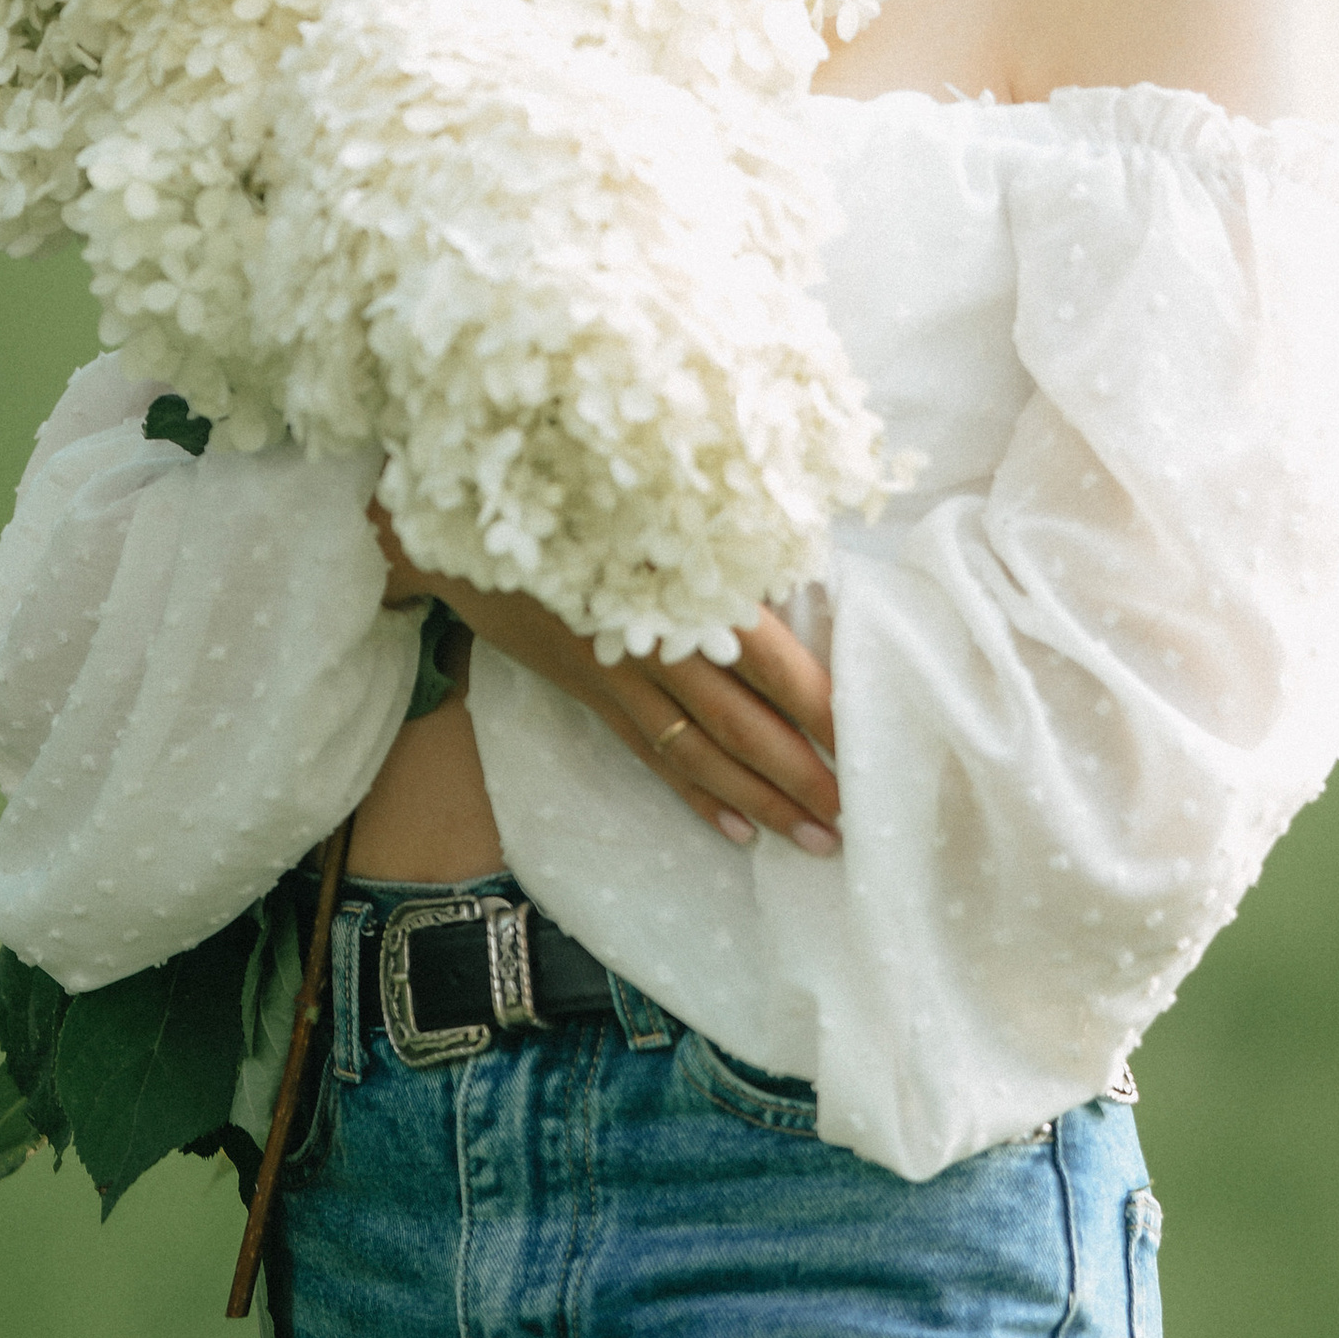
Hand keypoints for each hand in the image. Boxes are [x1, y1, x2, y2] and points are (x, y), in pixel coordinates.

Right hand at [368, 505, 840, 857]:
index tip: (864, 739)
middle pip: (740, 720)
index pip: (766, 659)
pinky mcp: (591, 691)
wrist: (473, 522)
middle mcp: (655, 638)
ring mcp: (619, 672)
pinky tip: (734, 830)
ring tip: (812, 837)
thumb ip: (720, 547)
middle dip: (799, 773)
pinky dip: (693, 794)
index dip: (815, 704)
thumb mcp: (654, 508)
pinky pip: (650, 754)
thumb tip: (798, 580)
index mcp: (684, 585)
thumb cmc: (580, 500)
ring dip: (758, 798)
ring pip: (699, 749)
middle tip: (851, 816)